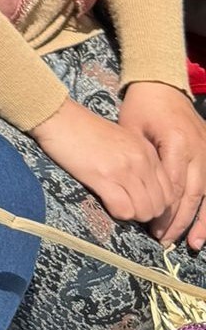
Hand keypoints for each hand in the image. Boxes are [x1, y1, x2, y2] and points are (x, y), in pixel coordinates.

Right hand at [30, 97, 171, 225]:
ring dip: (133, 215)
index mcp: (148, 151)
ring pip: (144, 210)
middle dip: (146, 214)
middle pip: (160, 205)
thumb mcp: (120, 140)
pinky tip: (107, 203)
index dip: (160, 206)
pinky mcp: (103, 177)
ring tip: (117, 206)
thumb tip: (142, 190)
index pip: (171, 191)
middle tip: (129, 210)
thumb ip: (137, 161)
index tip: (144, 208)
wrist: (58, 116)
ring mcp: (124, 169)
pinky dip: (118, 213)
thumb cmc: (83, 129)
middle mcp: (142, 161)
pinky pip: (123, 209)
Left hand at [119, 82, 205, 248]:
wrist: (162, 86)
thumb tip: (134, 195)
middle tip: (164, 241)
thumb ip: (139, 161)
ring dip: (201, 221)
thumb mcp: (131, 130)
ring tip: (191, 243)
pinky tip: (204, 226)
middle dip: (178, 221)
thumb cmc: (141, 108)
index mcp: (178, 144)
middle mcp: (199, 150)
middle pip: (191, 194)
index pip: (173, 186)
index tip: (151, 228)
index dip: (163, 211)